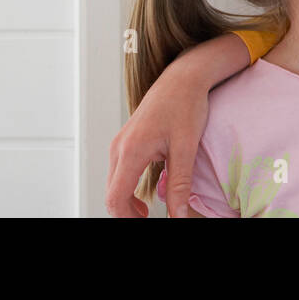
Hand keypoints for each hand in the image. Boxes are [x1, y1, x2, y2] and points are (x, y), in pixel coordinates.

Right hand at [106, 57, 211, 216]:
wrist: (183, 77)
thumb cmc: (186, 106)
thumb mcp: (186, 148)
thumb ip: (179, 186)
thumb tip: (178, 215)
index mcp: (131, 151)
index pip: (116, 198)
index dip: (127, 218)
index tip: (145, 222)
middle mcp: (119, 147)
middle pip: (112, 194)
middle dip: (127, 213)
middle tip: (147, 220)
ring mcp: (120, 143)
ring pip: (115, 184)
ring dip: (127, 202)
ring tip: (147, 212)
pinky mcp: (126, 140)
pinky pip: (120, 172)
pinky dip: (128, 187)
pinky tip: (146, 193)